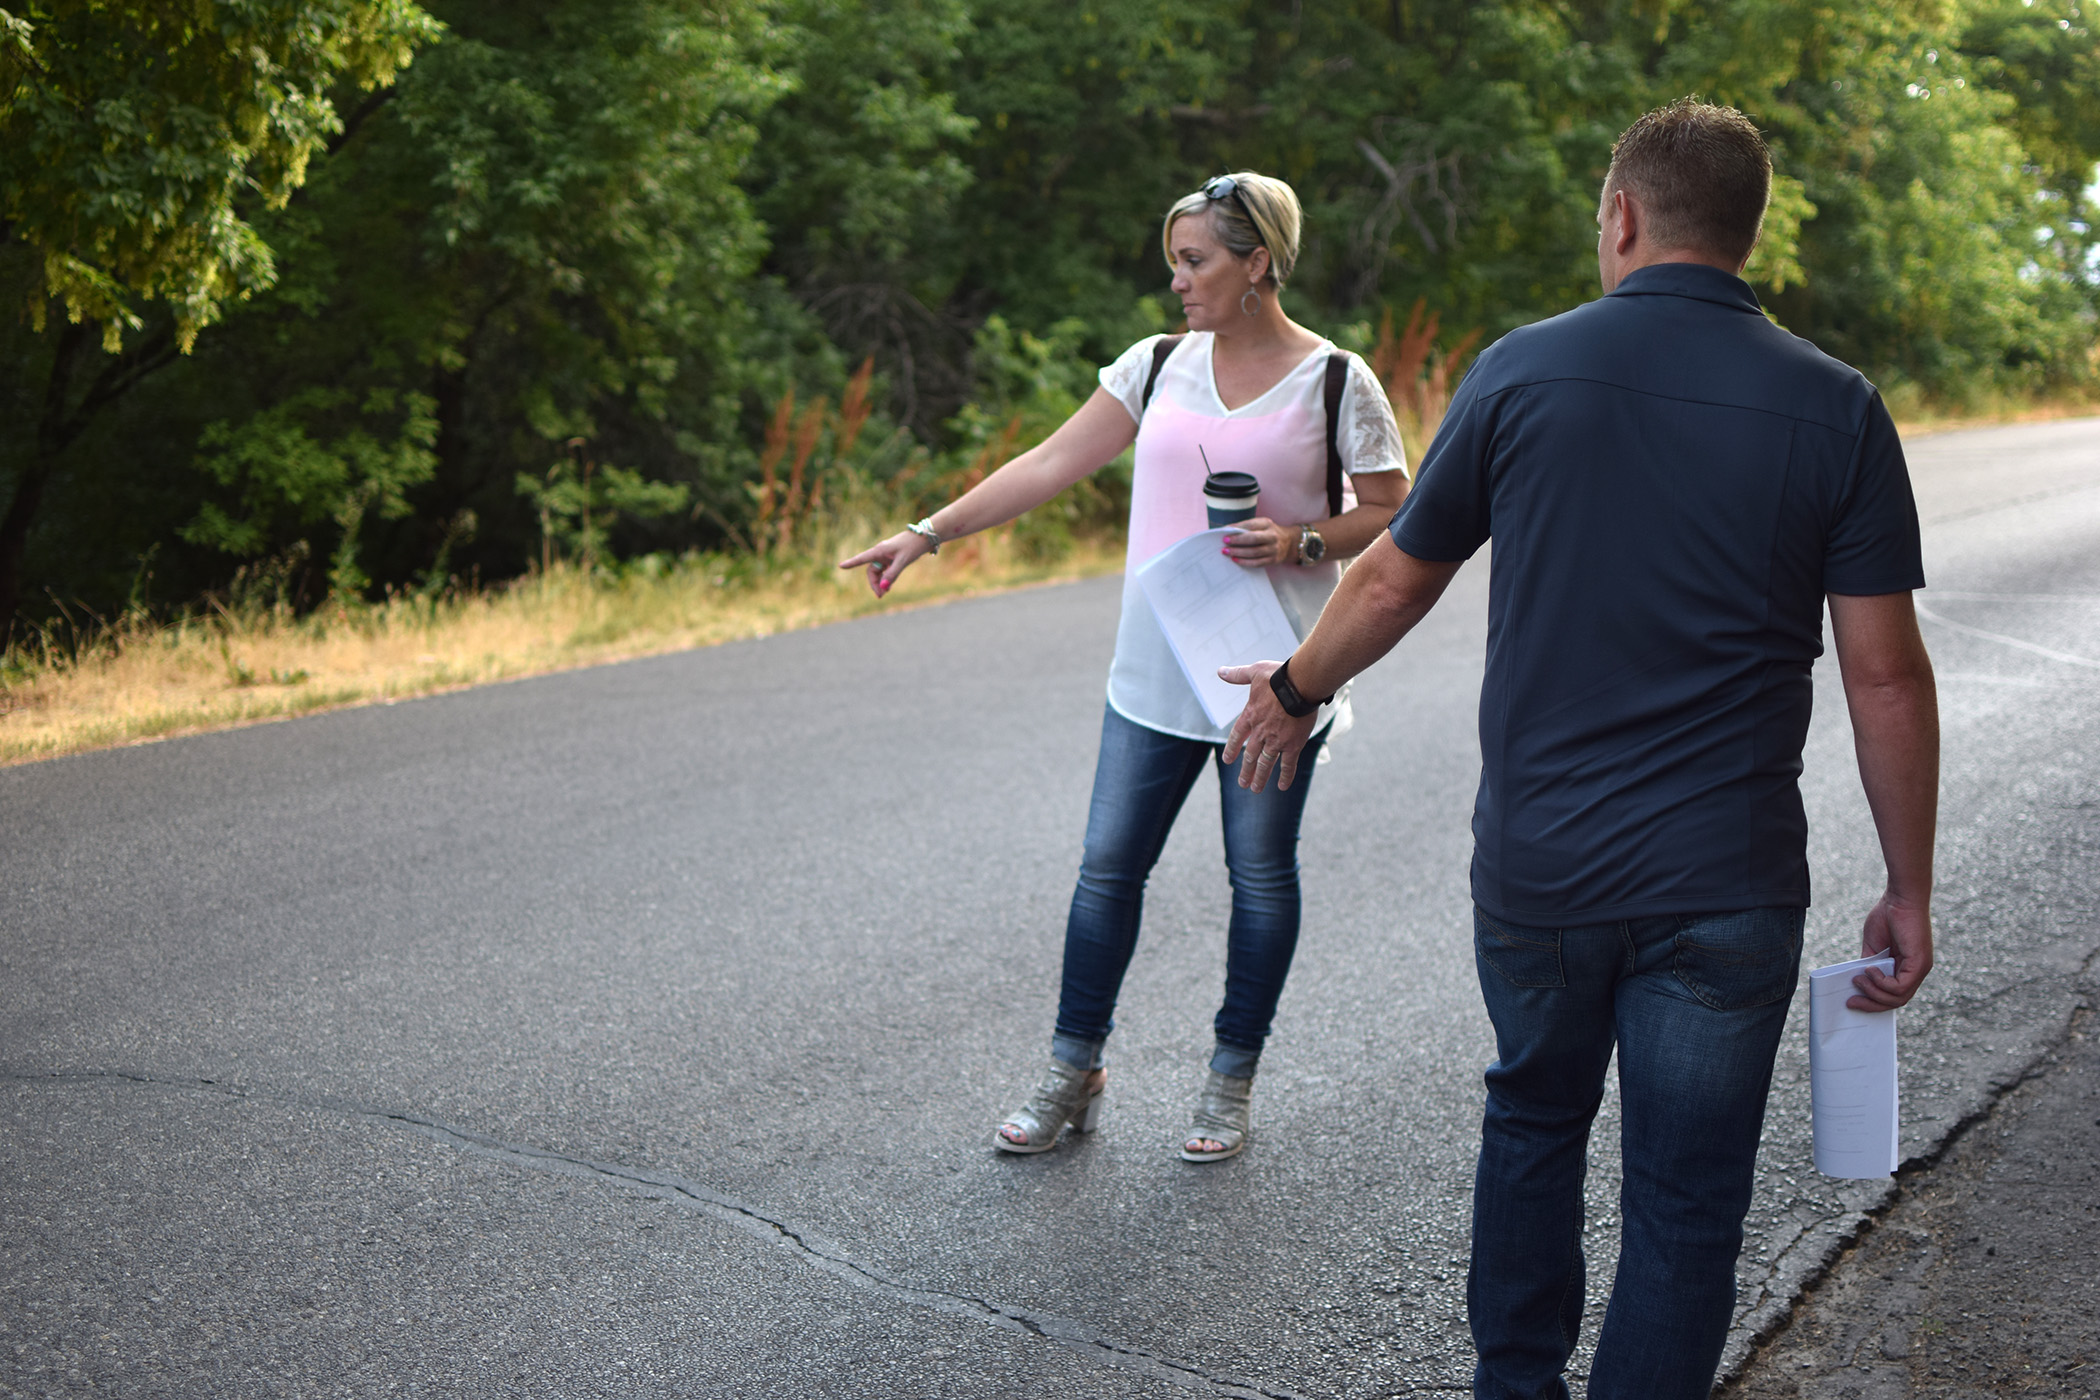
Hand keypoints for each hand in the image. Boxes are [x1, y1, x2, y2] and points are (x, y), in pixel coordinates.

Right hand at [838, 531, 932, 597]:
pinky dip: (886, 578)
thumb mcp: (903, 562)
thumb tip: (883, 588)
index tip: (841, 566)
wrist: (924, 537)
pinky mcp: (892, 558)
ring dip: (880, 582)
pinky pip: (885, 570)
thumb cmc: (912, 547)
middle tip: (880, 596)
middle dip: (874, 583)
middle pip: (871, 570)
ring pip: (878, 572)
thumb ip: (892, 575)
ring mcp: (886, 555)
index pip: (862, 558)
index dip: (851, 563)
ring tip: (885, 593)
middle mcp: (880, 553)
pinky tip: (889, 587)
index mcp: (880, 551)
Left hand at [1219, 660, 1318, 791]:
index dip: (1232, 749)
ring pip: (1266, 763)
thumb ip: (1237, 675)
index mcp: (1250, 716)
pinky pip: (1288, 764)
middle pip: (1251, 755)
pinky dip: (1286, 776)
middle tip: (1243, 783)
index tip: (1228, 760)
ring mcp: (1276, 740)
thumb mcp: (1254, 672)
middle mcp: (1260, 732)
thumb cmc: (1278, 676)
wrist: (1300, 684)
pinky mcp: (1293, 745)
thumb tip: (1220, 671)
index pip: (1237, 737)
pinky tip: (1282, 787)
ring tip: (1255, 789)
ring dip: (1260, 777)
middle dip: (1246, 770)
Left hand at [1222, 518, 1295, 567]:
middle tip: (1225, 541)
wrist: (1290, 543)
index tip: (1225, 530)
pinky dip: (1244, 562)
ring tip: (1226, 552)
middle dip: (1237, 540)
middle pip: (1253, 539)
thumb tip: (1228, 530)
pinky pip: (1257, 562)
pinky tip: (1235, 559)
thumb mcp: (1262, 525)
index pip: (1251, 524)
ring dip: (1238, 552)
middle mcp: (1272, 536)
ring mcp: (1273, 549)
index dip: (1237, 527)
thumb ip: (1248, 527)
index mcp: (1267, 524)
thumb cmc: (1269, 533)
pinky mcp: (1273, 560)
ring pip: (1254, 552)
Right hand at [1849, 892, 1933, 1010]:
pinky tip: (1870, 969)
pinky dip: (1881, 983)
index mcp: (1908, 967)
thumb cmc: (1888, 916)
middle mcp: (1917, 971)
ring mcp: (1920, 969)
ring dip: (1874, 993)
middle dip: (1871, 1005)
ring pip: (1898, 998)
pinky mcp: (1920, 963)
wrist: (1900, 897)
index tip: (1855, 1002)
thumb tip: (1857, 982)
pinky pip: (1900, 986)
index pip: (1895, 995)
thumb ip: (1869, 964)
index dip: (1876, 1002)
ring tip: (1858, 979)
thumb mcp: (1873, 946)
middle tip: (1850, 1003)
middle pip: (1896, 1001)